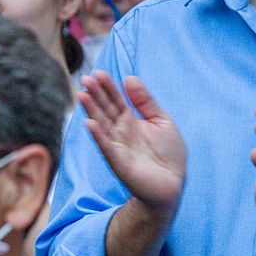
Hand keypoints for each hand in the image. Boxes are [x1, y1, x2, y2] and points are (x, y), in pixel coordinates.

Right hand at [80, 72, 185, 211]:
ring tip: (82, 95)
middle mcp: (120, 131)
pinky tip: (89, 123)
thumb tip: (129, 78)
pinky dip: (98, 136)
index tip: (98, 73)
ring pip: (101, 124)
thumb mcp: (161, 120)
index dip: (107, 87)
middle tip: (86, 79)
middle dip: (95, 94)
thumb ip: (145, 101)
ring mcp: (117, 145)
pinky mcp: (118, 161)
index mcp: (131, 120)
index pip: (115, 99)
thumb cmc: (168, 152)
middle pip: (105, 109)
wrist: (173, 183)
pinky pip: (106, 147)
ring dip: (91, 110)